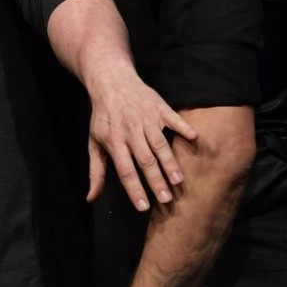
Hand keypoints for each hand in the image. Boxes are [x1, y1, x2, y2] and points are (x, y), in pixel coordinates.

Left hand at [86, 71, 197, 210]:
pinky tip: (194, 138)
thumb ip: (95, 171)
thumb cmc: (103, 117)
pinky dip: (183, 127)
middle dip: (155, 180)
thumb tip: (91, 198)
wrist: (111, 81)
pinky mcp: (159, 107)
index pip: (124, 169)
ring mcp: (146, 118)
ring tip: (178, 181)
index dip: (134, 188)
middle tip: (166, 199)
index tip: (143, 206)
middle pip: (145, 159)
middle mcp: (130, 131)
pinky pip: (173, 118)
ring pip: (159, 143)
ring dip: (170, 162)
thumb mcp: (94, 142)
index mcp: (114, 141)